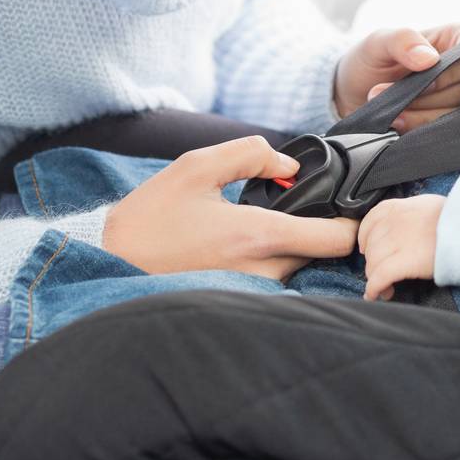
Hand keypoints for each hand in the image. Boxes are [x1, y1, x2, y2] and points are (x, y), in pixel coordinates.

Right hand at [102, 136, 358, 280]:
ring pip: (295, 269)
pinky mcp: (237, 305)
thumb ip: (251, 155)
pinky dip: (271, 263)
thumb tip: (289, 167)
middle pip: (319, 254)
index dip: (351, 221)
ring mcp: (250, 295)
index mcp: (258, 236)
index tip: (346, 205)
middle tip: (295, 205)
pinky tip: (244, 246)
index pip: (337, 240)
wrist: (108, 263)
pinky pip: (272, 283)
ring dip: (292, 247)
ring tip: (262, 223)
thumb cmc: (150, 216)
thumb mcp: (196, 167)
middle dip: (316, 229)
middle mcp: (262, 273)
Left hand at [334, 21, 459, 131]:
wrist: (354, 93)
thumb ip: (403, 41)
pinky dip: (419, 129)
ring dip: (420, 115)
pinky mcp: (450, 120)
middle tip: (388, 95)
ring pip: (458, 113)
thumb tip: (429, 59)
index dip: (449, 73)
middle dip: (426, 97)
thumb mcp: (379, 42)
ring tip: (390, 111)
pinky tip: (398, 123)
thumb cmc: (371, 58)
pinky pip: (446, 130)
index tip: (422, 83)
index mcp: (459, 36)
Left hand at [358, 195, 445, 300]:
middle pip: (371, 246)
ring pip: (373, 263)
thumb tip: (404, 225)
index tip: (366, 248)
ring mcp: (398, 241)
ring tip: (383, 288)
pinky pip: (380, 277)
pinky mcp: (405, 262)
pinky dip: (374, 289)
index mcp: (398, 207)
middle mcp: (393, 222)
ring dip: (374, 278)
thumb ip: (410, 213)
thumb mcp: (428, 205)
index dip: (365, 238)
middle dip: (373, 262)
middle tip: (381, 274)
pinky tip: (376, 295)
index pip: (370, 221)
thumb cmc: (456, 218)